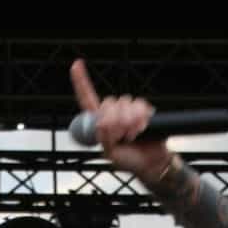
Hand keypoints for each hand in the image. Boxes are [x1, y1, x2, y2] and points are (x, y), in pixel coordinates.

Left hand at [70, 58, 177, 186]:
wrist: (151, 163)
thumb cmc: (128, 160)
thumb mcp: (110, 153)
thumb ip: (104, 138)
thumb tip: (102, 122)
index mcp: (99, 122)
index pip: (87, 98)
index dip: (81, 81)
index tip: (77, 65)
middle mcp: (113, 112)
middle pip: (109, 102)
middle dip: (114, 120)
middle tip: (121, 136)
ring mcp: (128, 110)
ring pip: (125, 103)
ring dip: (128, 121)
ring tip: (132, 136)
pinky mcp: (143, 110)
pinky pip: (139, 105)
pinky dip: (140, 119)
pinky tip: (141, 129)